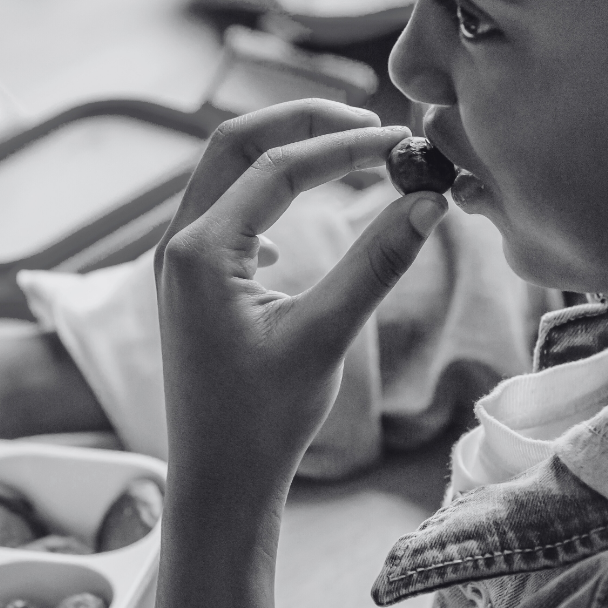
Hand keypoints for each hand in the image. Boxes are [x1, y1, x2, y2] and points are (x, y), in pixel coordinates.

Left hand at [151, 100, 447, 607]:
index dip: (344, 145)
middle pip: (235, 144)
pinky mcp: (190, 283)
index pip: (277, 165)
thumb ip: (376, 264)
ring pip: (225, 173)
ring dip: (284, 153)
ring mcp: (178, 262)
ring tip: (348, 154)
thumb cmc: (263, 422)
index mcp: (201, 251)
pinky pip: (223, 211)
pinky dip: (265, 194)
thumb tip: (428, 201)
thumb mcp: (325, 338)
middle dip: (302, 123)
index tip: (400, 142)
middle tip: (370, 125)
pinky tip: (293, 234)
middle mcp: (178, 244)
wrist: (216, 483)